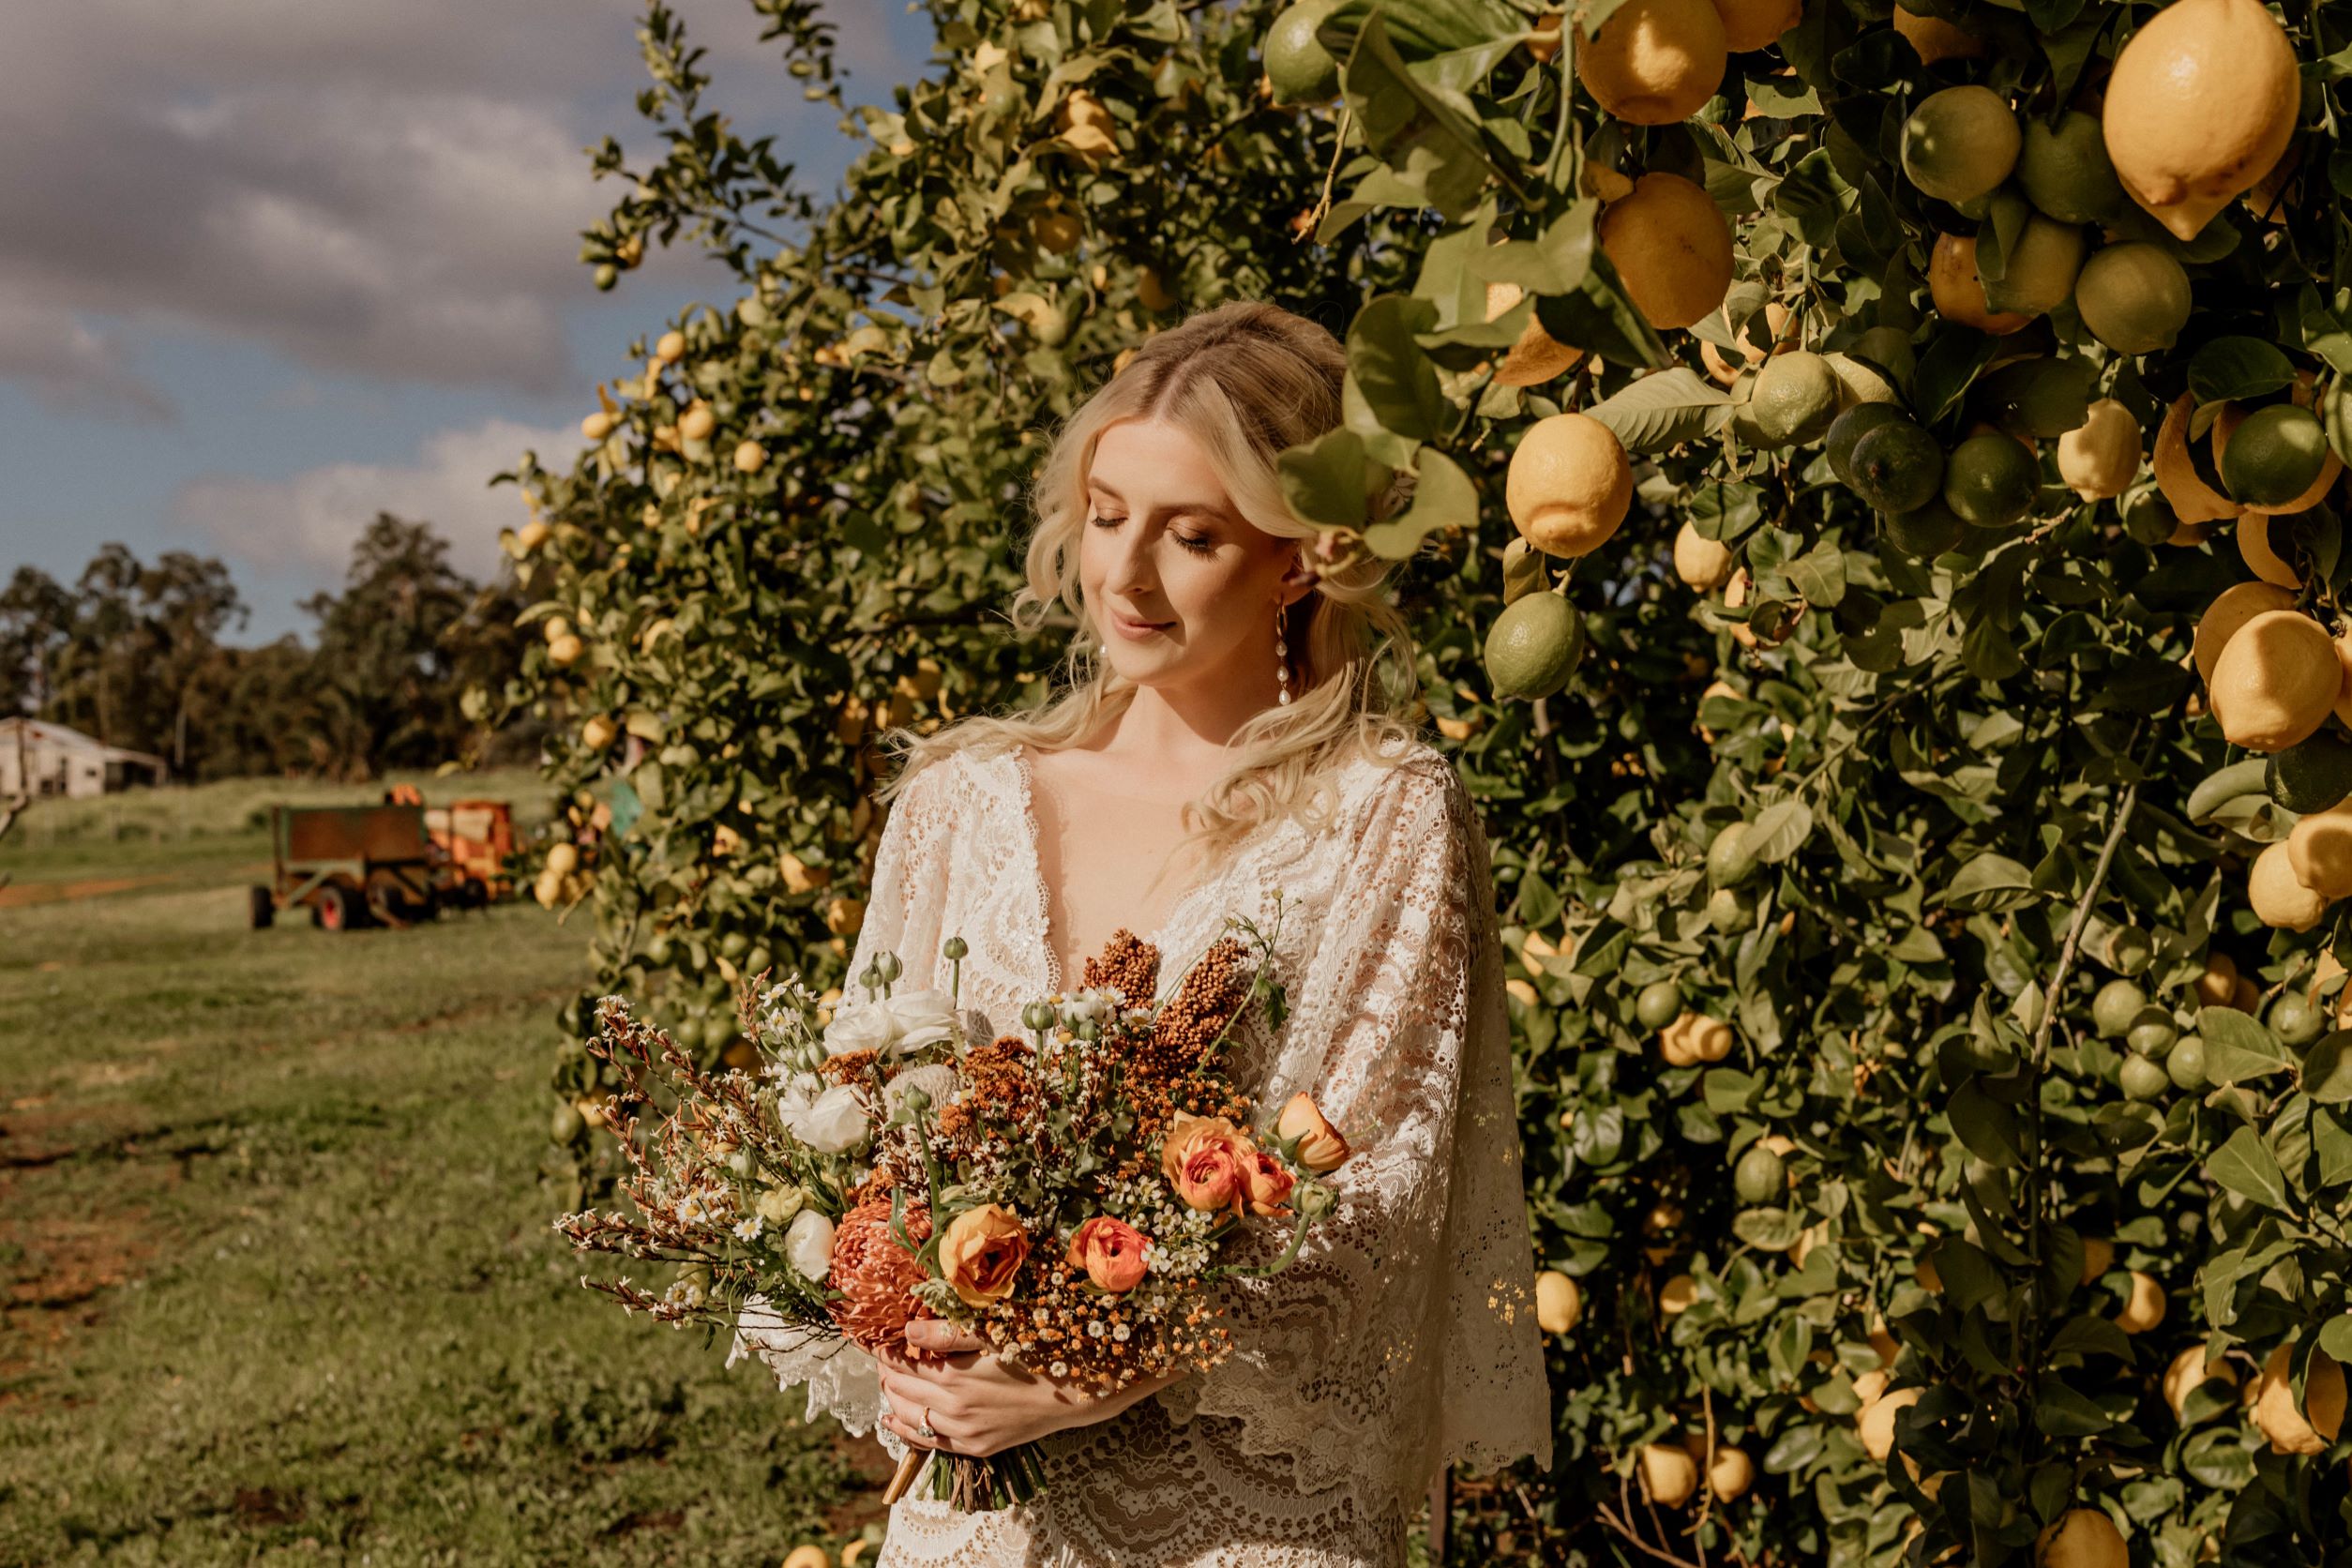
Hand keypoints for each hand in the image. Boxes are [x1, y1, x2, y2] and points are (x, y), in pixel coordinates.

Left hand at [874, 1319, 1183, 1457]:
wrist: (1074, 1393)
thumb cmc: (1037, 1352)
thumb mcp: (995, 1332)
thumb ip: (948, 1333)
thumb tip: (908, 1329)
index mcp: (957, 1376)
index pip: (902, 1363)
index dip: (885, 1350)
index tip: (877, 1338)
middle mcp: (955, 1409)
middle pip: (901, 1390)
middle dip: (886, 1372)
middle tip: (883, 1356)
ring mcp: (965, 1433)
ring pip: (909, 1418)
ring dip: (893, 1398)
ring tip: (889, 1380)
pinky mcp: (976, 1448)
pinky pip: (929, 1444)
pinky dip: (905, 1431)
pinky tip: (892, 1419)